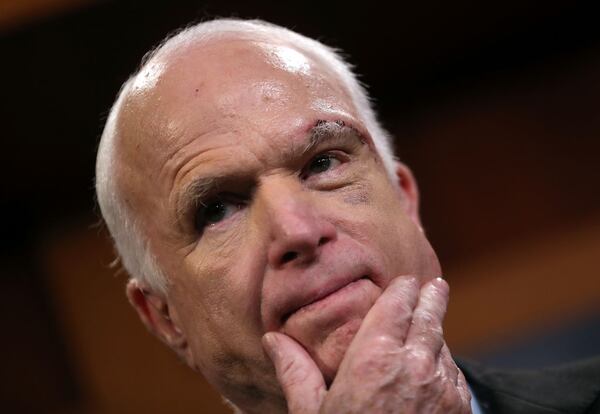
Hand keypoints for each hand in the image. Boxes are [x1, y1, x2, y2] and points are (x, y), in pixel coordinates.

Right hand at [262, 277, 471, 412]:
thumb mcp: (311, 413)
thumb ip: (294, 371)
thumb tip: (271, 340)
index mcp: (374, 357)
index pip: (397, 303)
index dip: (404, 288)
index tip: (407, 281)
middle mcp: (413, 365)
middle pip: (430, 315)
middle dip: (432, 297)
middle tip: (436, 285)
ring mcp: (441, 387)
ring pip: (443, 344)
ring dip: (437, 331)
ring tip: (434, 319)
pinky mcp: (458, 408)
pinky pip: (453, 373)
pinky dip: (445, 363)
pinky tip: (434, 365)